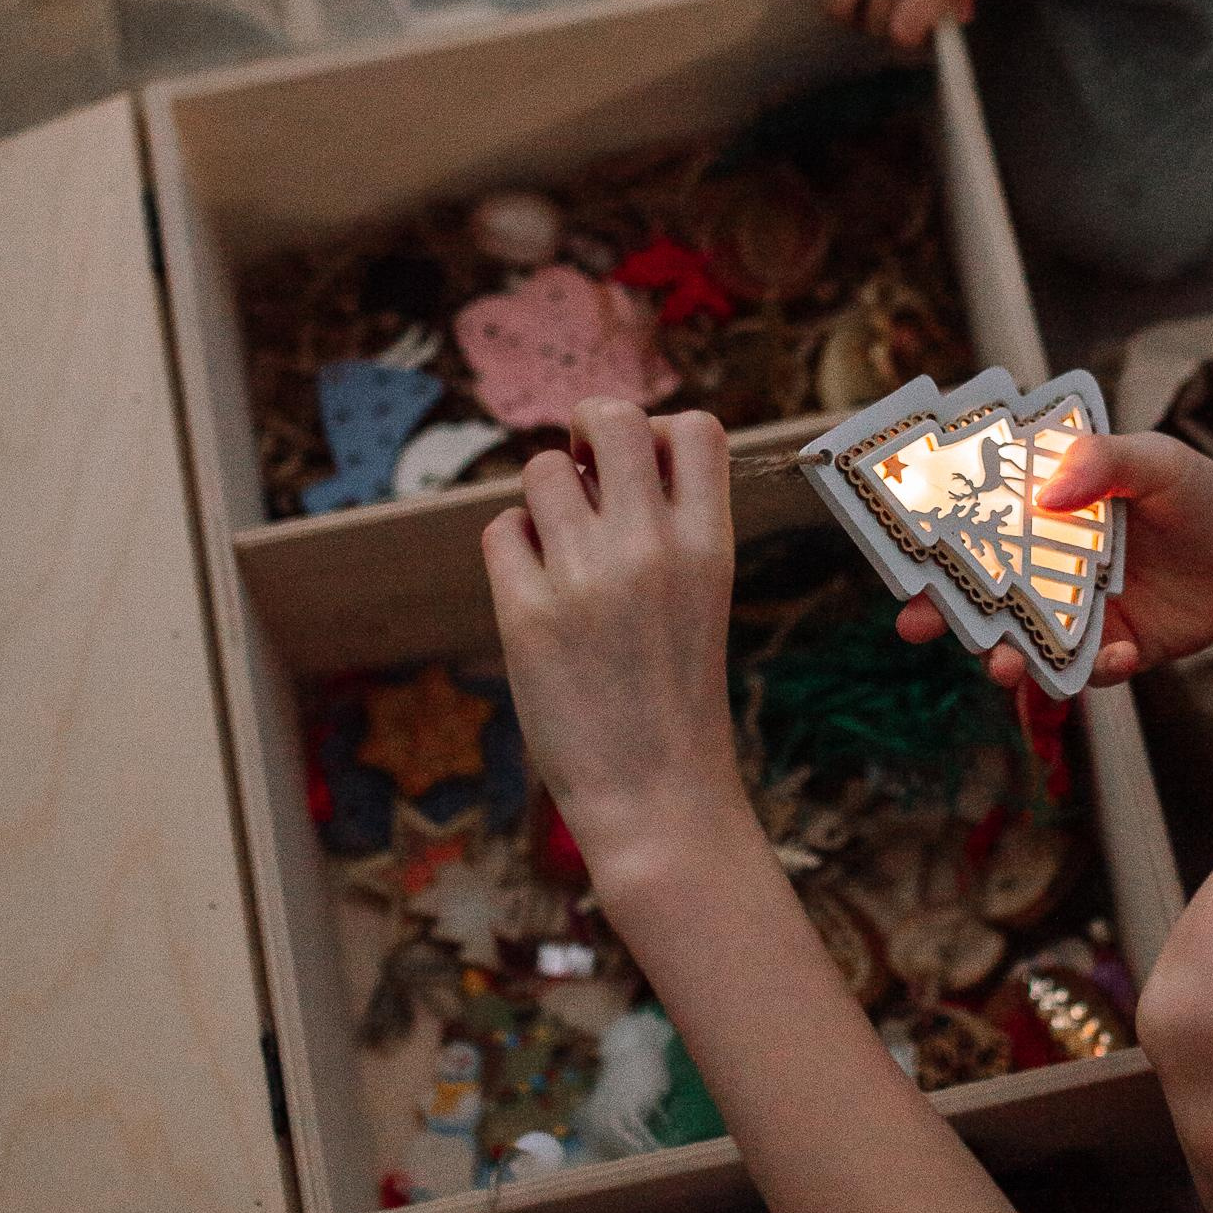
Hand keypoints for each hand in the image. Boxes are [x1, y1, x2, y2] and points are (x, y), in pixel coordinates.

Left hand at [481, 403, 741, 885]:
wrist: (657, 796)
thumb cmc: (678, 695)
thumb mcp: (704, 595)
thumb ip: (670, 524)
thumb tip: (603, 453)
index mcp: (711, 544)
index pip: (696, 427)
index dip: (660, 431)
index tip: (643, 472)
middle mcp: (651, 548)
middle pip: (611, 417)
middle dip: (588, 428)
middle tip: (583, 472)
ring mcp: (586, 578)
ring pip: (542, 470)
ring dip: (546, 496)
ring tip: (560, 548)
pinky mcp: (527, 613)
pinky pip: (502, 529)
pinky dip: (513, 548)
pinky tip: (535, 588)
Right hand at [894, 428, 1212, 687]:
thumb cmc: (1201, 491)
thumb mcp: (1153, 459)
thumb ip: (1100, 462)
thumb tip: (1045, 492)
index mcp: (1044, 513)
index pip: (974, 524)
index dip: (929, 539)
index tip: (895, 551)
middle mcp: (1051, 566)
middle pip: (980, 593)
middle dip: (941, 611)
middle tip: (914, 624)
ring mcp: (1080, 613)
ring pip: (1022, 642)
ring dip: (1003, 657)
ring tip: (1003, 665)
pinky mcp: (1117, 649)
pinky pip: (1089, 671)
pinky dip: (1096, 670)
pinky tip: (1119, 654)